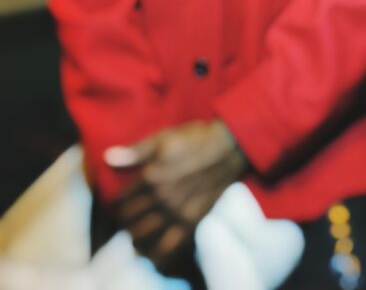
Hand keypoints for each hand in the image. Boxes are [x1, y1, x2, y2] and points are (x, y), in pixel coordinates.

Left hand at [104, 120, 247, 272]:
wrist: (229, 148)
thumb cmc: (195, 138)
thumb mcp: (163, 138)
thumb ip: (135, 151)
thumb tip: (108, 157)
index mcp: (151, 176)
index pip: (121, 200)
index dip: (113, 204)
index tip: (113, 205)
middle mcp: (161, 198)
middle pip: (130, 220)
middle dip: (122, 221)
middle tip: (123, 219)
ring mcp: (177, 213)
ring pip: (144, 236)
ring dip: (134, 237)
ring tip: (134, 233)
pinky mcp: (192, 222)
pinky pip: (169, 247)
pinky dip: (156, 255)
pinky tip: (152, 254)